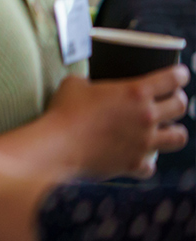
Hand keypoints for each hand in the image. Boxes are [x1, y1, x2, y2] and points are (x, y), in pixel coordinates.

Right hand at [43, 65, 188, 177]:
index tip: (180, 75)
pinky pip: (151, 166)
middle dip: (178, 101)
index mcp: (135, 92)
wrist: (59, 144)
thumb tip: (88, 87)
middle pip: (180, 106)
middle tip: (171, 100)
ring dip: (174, 132)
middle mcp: (146, 117)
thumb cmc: (64, 111)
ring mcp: (144, 142)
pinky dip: (145, 163)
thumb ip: (90, 84)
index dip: (180, 74)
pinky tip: (136, 159)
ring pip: (179, 138)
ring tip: (165, 130)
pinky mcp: (134, 164)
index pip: (171, 79)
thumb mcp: (75, 84)